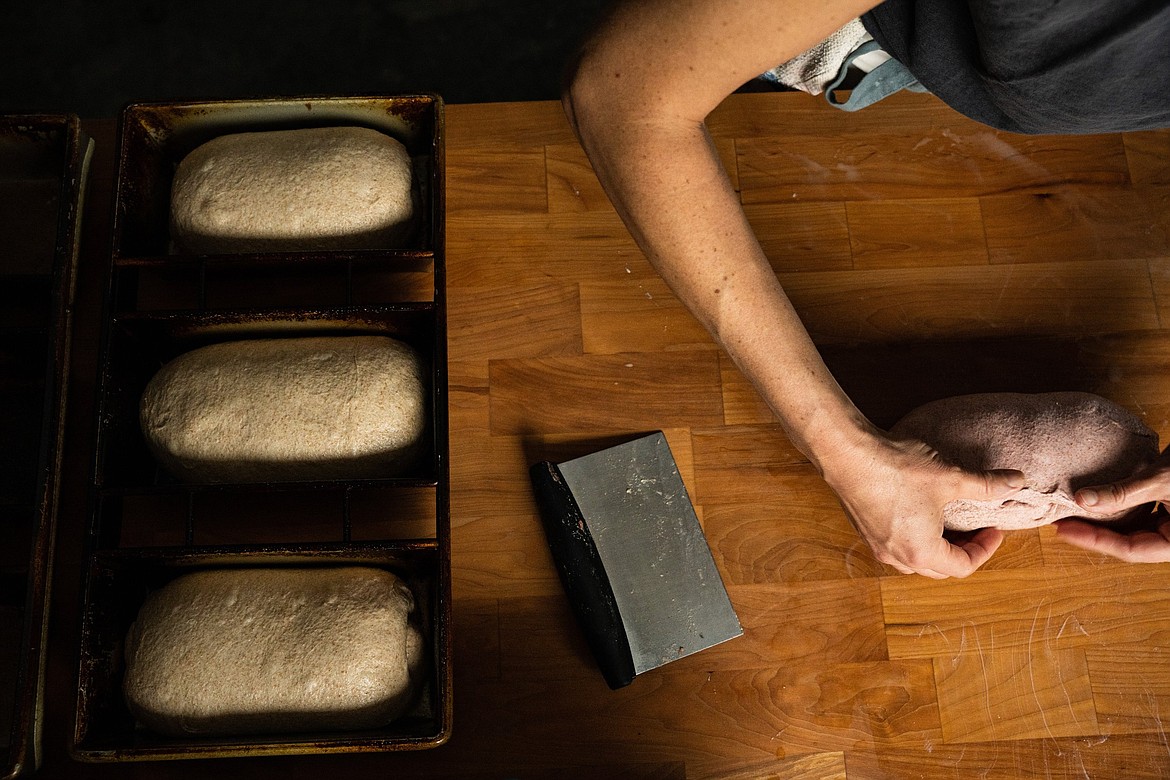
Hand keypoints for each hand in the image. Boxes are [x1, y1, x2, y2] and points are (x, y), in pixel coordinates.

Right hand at [823, 432, 1024, 578]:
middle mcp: (898, 556)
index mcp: (922, 552)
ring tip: (948, 523)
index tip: (993, 528)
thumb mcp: (951, 478)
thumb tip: (1017, 482)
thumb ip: (986, 485)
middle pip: (939, 569)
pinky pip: (895, 546)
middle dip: (963, 551)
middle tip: (975, 528)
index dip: (986, 549)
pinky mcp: (864, 529)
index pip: (964, 567)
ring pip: (915, 560)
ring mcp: (876, 544)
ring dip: (937, 548)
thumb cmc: (896, 470)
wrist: (848, 454)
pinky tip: (917, 511)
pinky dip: (914, 538)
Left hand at [1054, 452, 1169, 561]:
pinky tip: (1094, 499)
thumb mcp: (1160, 479)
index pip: (1131, 550)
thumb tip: (1080, 499)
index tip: (1063, 530)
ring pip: (1132, 528)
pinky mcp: (1168, 507)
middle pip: (1130, 542)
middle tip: (1061, 522)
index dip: (1095, 541)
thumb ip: (1123, 492)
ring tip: (1072, 511)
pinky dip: (1117, 507)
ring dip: (1104, 521)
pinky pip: (1138, 513)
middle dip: (1096, 532)